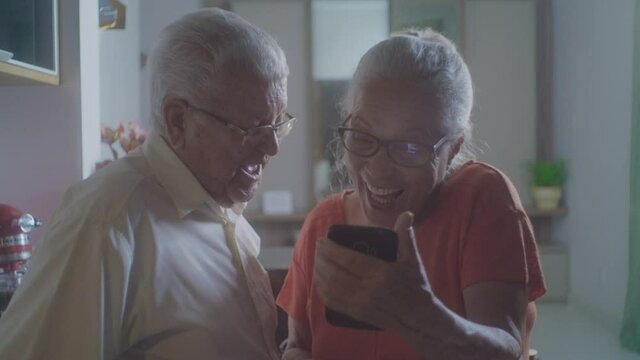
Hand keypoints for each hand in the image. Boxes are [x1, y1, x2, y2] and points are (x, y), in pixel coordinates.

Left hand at [314, 211, 434, 329]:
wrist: (418, 318)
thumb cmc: (415, 286)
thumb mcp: (412, 260)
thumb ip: (405, 236)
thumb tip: (407, 214)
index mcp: (382, 274)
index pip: (349, 259)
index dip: (332, 249)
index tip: (323, 240)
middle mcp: (369, 290)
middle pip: (335, 273)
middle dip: (322, 258)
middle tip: (318, 247)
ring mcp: (361, 304)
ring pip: (331, 287)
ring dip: (319, 272)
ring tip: (317, 259)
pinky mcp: (357, 314)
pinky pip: (333, 301)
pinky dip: (322, 289)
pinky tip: (319, 279)